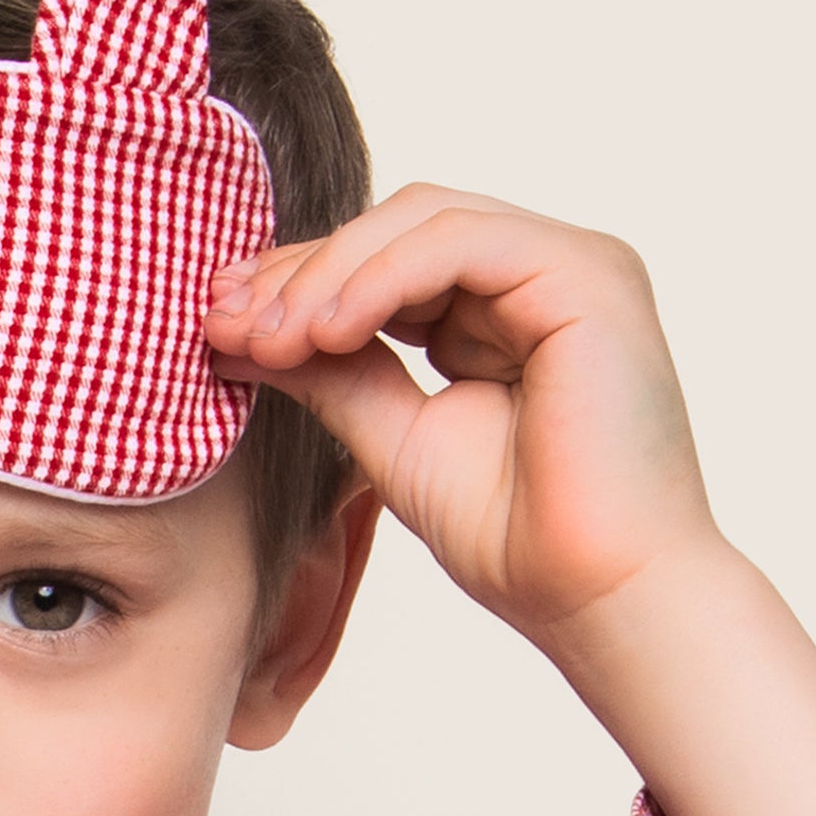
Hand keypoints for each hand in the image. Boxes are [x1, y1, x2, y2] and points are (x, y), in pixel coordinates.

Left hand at [202, 184, 718, 657]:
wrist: (597, 596)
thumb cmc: (516, 540)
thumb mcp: (394, 441)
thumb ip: (333, 376)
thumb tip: (241, 332)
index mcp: (501, 312)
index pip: (386, 264)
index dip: (299, 284)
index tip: (218, 322)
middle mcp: (540, 276)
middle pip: (398, 227)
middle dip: (301, 272)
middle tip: (224, 321)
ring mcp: (571, 267)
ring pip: (424, 219)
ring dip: (331, 273)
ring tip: (271, 337)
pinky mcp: (588, 276)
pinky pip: (461, 242)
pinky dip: (383, 277)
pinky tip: (327, 330)